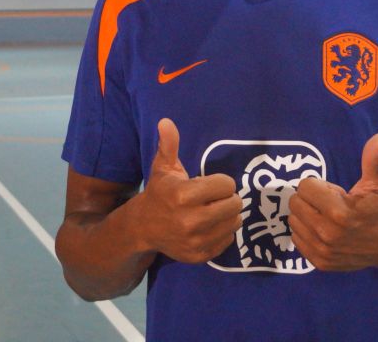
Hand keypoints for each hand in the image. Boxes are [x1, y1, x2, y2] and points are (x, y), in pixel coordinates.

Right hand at [136, 118, 242, 263]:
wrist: (142, 229)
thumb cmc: (159, 193)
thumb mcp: (163, 168)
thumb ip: (169, 145)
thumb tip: (166, 121)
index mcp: (183, 195)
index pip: (226, 185)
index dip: (220, 182)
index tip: (209, 184)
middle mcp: (190, 220)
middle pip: (234, 204)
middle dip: (227, 198)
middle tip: (214, 198)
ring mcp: (196, 241)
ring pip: (235, 222)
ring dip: (228, 215)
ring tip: (213, 211)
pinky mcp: (200, 255)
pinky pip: (228, 240)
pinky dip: (223, 232)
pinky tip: (210, 226)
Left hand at [288, 133, 377, 270]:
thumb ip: (373, 159)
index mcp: (339, 211)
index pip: (305, 187)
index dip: (317, 185)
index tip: (333, 191)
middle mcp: (327, 233)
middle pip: (295, 203)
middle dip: (309, 199)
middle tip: (327, 203)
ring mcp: (322, 250)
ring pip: (293, 221)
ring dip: (305, 215)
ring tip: (325, 216)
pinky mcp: (319, 263)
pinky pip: (296, 239)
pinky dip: (305, 232)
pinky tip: (322, 229)